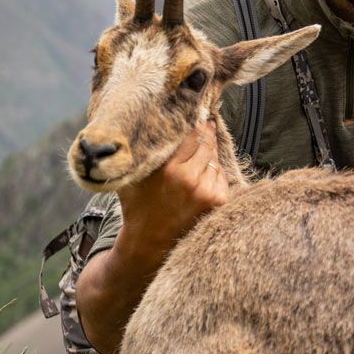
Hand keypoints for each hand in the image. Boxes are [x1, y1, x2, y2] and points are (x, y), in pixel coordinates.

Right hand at [115, 120, 229, 259]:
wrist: (148, 241)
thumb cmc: (137, 204)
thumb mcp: (133, 175)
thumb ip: (140, 152)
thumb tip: (145, 123)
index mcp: (168, 169)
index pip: (190, 135)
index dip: (195, 122)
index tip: (197, 112)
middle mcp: (189, 178)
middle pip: (205, 143)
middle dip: (205, 132)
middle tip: (206, 122)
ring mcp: (206, 190)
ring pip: (213, 158)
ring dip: (209, 151)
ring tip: (202, 146)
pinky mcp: (217, 200)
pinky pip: (219, 174)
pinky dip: (213, 171)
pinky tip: (201, 172)